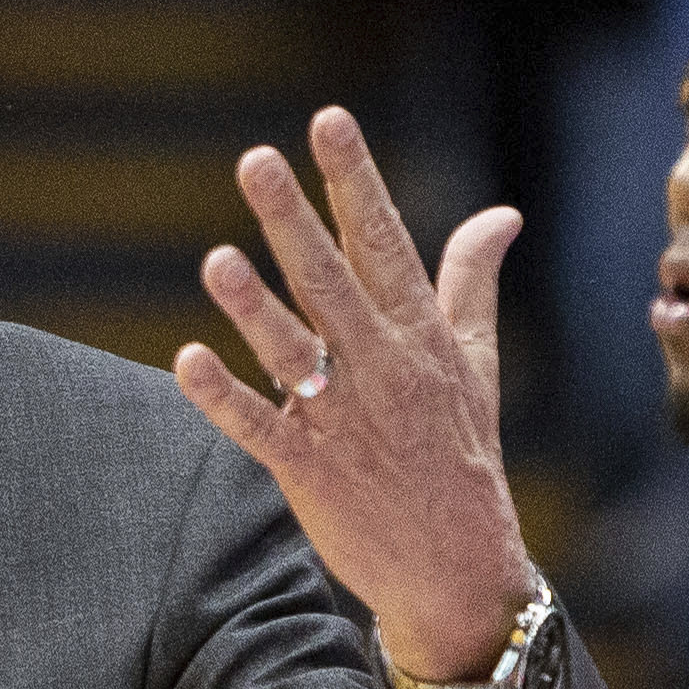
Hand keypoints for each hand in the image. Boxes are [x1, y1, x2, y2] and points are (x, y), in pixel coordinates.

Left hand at [170, 108, 536, 685]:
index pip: (384, 240)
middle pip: (330, 280)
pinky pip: (261, 427)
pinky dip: (224, 398)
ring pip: (292, 351)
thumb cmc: (460, 454)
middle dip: (293, 219)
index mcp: (420, 334)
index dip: (355, 179)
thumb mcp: (475, 363)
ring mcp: (344, 420)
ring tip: (216, 259)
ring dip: (253, 306)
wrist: (458, 567)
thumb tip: (501, 214)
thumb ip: (472, 283)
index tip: (329, 120)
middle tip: (256, 160)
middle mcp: (382, 368)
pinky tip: (187, 362)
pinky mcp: (310, 471)